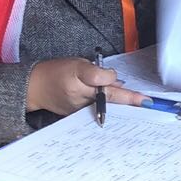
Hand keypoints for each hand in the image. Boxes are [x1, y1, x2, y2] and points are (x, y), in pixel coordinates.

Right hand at [26, 58, 148, 115]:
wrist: (34, 87)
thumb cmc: (57, 72)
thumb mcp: (78, 64)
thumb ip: (99, 73)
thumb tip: (118, 83)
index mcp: (79, 76)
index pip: (101, 79)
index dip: (114, 79)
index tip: (131, 88)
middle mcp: (79, 95)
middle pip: (108, 98)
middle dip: (128, 100)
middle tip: (147, 102)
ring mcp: (77, 108)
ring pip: (104, 107)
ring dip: (120, 106)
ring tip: (136, 104)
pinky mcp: (76, 117)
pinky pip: (96, 114)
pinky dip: (109, 111)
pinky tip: (120, 110)